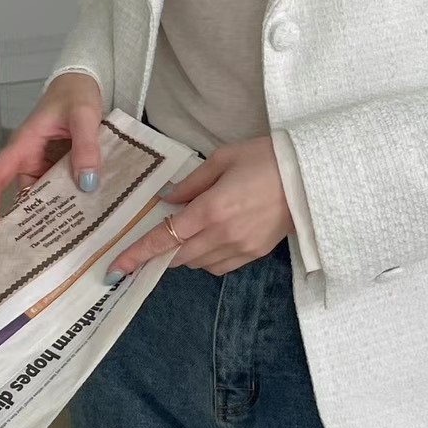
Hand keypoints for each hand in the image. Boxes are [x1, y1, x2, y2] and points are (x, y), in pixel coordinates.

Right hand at [0, 73, 103, 232]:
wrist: (85, 84)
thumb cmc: (77, 94)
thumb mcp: (84, 116)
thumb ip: (86, 146)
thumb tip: (86, 183)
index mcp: (24, 145)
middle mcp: (30, 160)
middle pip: (21, 196)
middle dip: (23, 224)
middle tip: (29, 255)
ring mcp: (46, 167)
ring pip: (43, 198)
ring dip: (51, 218)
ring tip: (58, 248)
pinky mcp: (61, 171)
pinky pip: (61, 192)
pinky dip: (68, 207)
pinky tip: (81, 225)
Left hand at [105, 136, 295, 279]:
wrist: (312, 177)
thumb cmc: (266, 158)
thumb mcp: (223, 159)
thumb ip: (191, 182)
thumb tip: (168, 200)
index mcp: (211, 209)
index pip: (164, 239)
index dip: (137, 255)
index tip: (115, 269)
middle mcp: (223, 235)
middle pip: (177, 256)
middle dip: (161, 252)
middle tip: (152, 240)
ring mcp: (240, 248)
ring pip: (197, 264)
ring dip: (185, 253)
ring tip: (191, 230)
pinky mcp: (254, 254)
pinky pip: (219, 266)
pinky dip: (207, 258)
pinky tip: (212, 238)